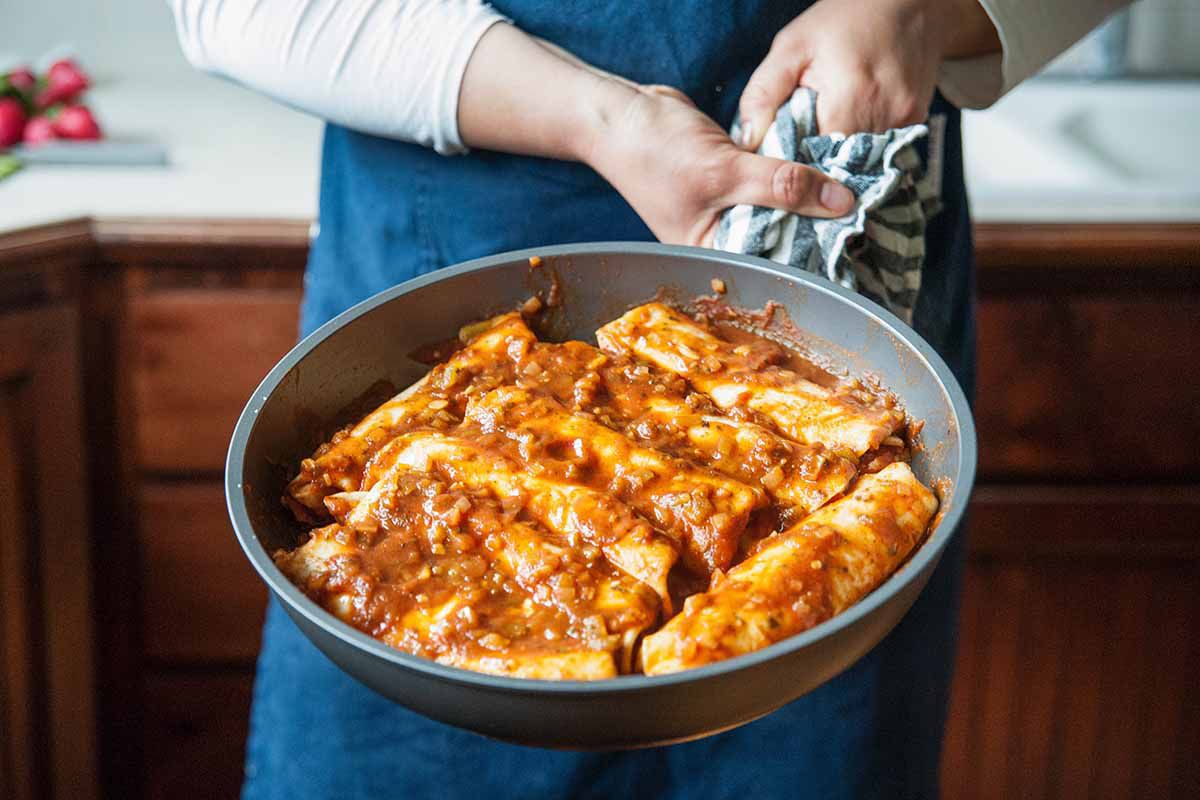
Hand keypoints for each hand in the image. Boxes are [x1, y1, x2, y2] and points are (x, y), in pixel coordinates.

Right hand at [459, 23, 855, 247]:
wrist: (620, 112)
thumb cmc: (654, 153)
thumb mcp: (724, 171)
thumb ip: (783, 185)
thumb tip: (841, 202)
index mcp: (709, 252)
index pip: (770, 268)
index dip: (811, 262)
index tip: (855, 257)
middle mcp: (720, 235)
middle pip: (780, 240)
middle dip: (817, 231)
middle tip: (868, 227)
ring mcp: (728, 206)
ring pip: (781, 209)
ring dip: (810, 200)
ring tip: (855, 199)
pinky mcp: (735, 177)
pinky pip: (775, 183)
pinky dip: (796, 176)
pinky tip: (828, 174)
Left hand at [737, 0, 999, 145]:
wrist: (909, 0)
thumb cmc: (844, 19)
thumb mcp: (792, 47)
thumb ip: (763, 94)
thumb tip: (747, 141)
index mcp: (850, 98)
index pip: (814, 159)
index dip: (793, 165)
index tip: (779, 165)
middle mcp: (885, 115)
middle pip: (840, 165)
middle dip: (816, 165)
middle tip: (798, 157)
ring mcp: (906, 120)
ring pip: (863, 161)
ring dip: (841, 158)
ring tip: (823, 142)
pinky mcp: (918, 121)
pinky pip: (883, 149)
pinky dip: (863, 148)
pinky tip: (850, 132)